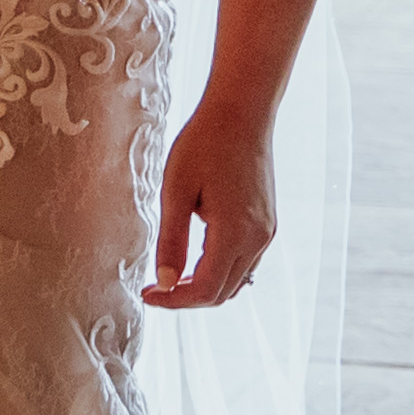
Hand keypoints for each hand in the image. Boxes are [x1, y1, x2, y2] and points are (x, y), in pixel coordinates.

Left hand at [145, 88, 281, 312]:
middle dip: (186, 298)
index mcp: (234, 233)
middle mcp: (257, 239)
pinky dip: (219, 271)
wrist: (241, 114)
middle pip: (222, 293)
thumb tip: (165, 282)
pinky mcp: (267, 224)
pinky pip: (244, 263)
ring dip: (203, 286)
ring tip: (169, 276)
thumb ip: (171, 241)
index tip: (146, 294)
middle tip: (153, 288)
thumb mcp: (176, 191)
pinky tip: (193, 259)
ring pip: (236, 282)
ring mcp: (266, 233)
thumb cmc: (204, 144)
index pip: (205, 290)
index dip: (173, 301)